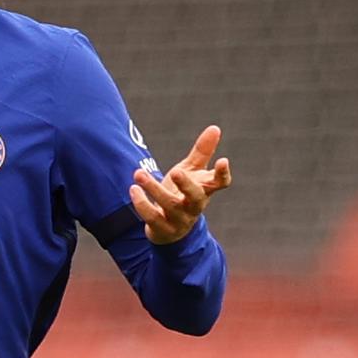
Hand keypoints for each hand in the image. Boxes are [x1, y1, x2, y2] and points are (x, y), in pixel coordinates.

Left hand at [130, 125, 232, 245]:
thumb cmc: (182, 194)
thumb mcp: (192, 172)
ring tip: (138, 174)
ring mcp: (180, 219)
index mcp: (204, 190)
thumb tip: (215, 127)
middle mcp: (194, 206)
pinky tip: (133, 189)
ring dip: (153, 189)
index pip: (220, 183)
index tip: (223, 160)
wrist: (169, 230)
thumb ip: (202, 152)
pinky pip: (152, 217)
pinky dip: (142, 204)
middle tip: (176, 171)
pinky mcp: (163, 229)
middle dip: (187, 185)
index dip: (223, 174)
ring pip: (170, 205)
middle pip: (196, 197)